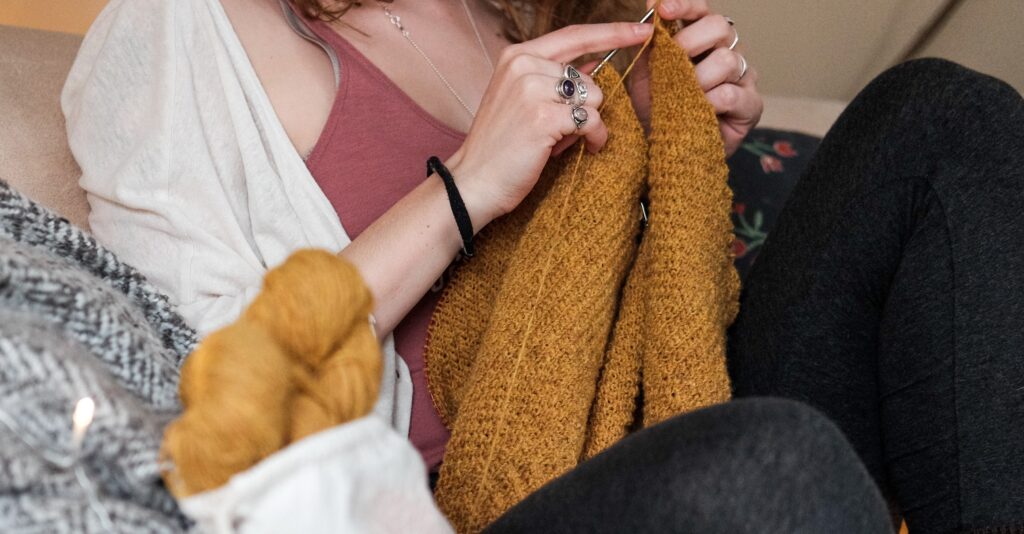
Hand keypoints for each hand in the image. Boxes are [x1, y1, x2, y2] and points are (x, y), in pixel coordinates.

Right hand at [447, 22, 654, 225]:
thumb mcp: (522, 100)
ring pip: (594, 98)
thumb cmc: (501, 146)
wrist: (474, 181)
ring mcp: (532, 90)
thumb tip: (596, 63)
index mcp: (517, 56)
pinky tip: (577, 150)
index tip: (643, 30)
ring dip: (589, 124)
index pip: (575, 35)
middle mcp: (523, 66)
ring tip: (564, 141)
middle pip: (588, 77)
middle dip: (586, 107)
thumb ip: (555, 79)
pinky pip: (592, 121)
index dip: (613, 32)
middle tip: (561, 131)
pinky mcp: (543, 117)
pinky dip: (593, 138)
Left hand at [630, 0, 762, 156]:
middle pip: (721, 26)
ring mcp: (742, 78)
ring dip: (697, 78)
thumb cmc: (656, 109)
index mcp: (702, 40)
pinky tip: (698, 109)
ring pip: (727, 60)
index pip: (701, 10)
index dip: (684, 5)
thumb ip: (650, 43)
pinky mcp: (750, 106)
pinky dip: (709, 100)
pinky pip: (732, 94)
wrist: (663, 150)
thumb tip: (650, 7)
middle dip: (690, 41)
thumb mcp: (646, 73)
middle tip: (670, 61)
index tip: (662, 9)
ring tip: (680, 96)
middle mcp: (727, 52)